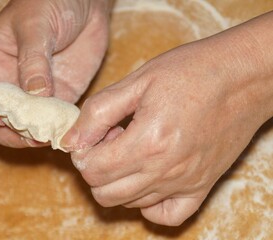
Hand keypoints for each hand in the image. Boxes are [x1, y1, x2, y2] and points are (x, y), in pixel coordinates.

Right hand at [0, 0, 109, 147]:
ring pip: (22, 126)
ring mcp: (33, 93)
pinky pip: (51, 121)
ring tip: (48, 135)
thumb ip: (33, 60)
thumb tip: (35, 94)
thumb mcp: (35, 26)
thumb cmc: (50, 4)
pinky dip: (56, 130)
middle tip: (30, 133)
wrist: (84, 4)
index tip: (0, 113)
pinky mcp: (58, 98)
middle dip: (8, 131)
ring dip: (32, 135)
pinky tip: (64, 130)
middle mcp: (8, 81)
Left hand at [62, 14, 272, 225]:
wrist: (243, 77)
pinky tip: (148, 178)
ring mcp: (185, 183)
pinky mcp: (202, 187)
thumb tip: (70, 139)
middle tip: (110, 141)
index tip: (92, 134)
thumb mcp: (138, 80)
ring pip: (129, 204)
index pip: (93, 169)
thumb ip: (98, 112)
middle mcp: (166, 170)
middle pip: (105, 193)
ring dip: (118, 180)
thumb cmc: (191, 72)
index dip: (82, 152)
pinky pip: (165, 215)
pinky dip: (147, 203)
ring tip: (131, 150)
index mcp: (148, 141)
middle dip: (95, 168)